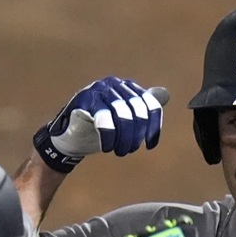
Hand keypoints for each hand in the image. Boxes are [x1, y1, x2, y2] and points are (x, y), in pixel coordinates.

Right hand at [33, 76, 167, 172]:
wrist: (70, 137)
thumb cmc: (98, 128)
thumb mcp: (125, 119)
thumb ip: (143, 107)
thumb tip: (165, 94)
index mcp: (126, 87)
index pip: (149, 104)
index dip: (153, 126)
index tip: (150, 145)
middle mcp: (114, 84)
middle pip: (137, 110)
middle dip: (136, 134)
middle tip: (130, 149)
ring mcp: (98, 90)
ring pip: (122, 115)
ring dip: (124, 138)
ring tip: (120, 151)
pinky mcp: (84, 101)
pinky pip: (104, 120)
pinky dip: (109, 137)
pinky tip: (108, 147)